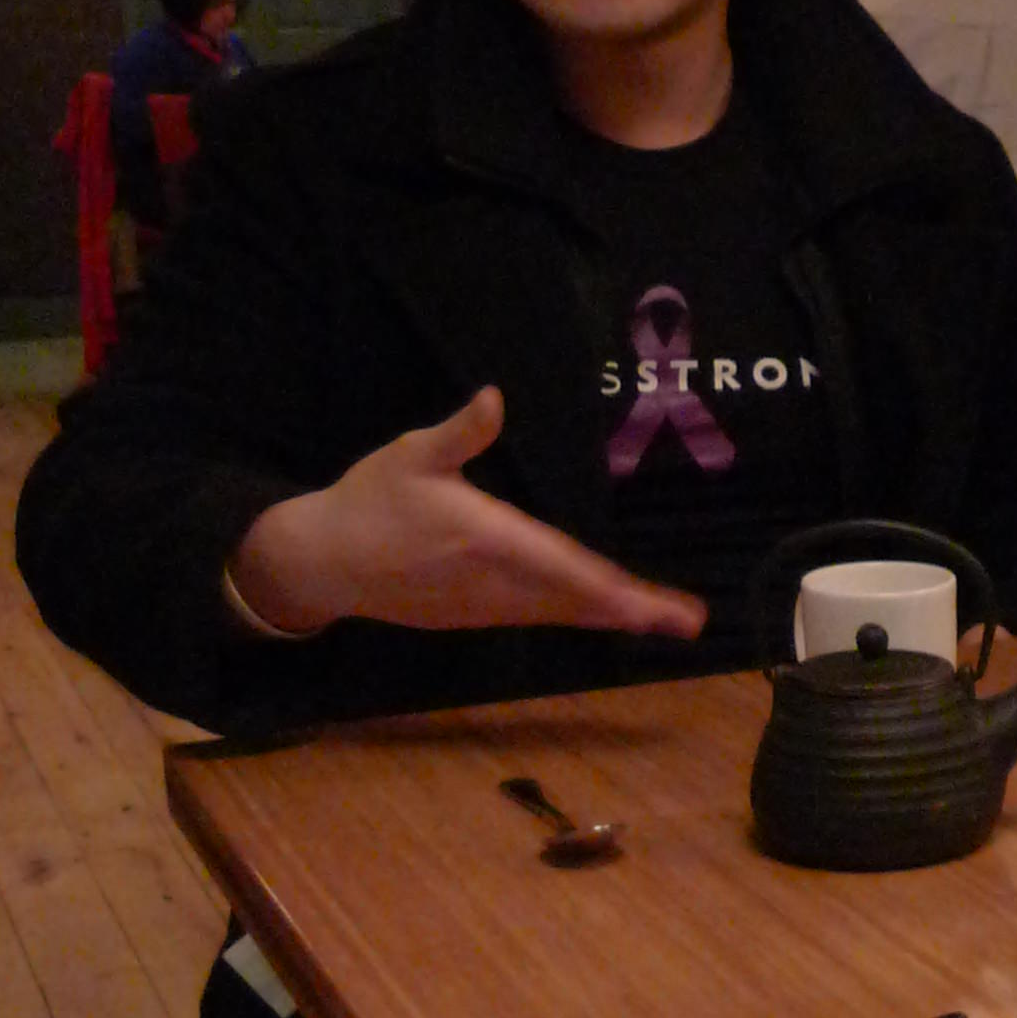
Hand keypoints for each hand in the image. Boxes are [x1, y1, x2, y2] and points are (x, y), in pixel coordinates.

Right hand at [229, 389, 708, 645]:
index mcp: (487, 538)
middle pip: (576, 600)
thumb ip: (459, 433)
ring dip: (615, 614)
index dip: (612, 589)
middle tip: (690, 621)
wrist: (326, 563)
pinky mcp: (480, 614)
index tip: (653, 605)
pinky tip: (610, 612)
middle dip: (635, 610)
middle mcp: (496, 582)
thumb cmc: (370, 501)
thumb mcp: (410, 455)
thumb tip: (495, 397)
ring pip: (563, 612)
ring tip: (667, 618)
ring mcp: (489, 605)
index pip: (562, 567)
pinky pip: (544, 615)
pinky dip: (581, 613)